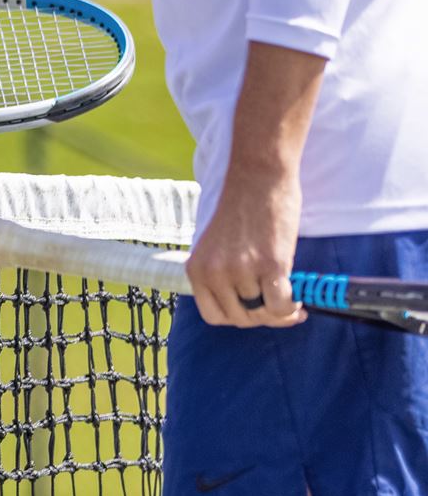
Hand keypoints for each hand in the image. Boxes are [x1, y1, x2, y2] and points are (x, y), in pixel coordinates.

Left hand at [186, 168, 303, 327]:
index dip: (238, 318)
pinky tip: (298, 299)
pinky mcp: (269, 265)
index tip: (255, 312)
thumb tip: (248, 305)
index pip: (214, 315)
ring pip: (263, 313)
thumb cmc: (242, 209)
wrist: (257, 177)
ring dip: (281, 312)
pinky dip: (291, 307)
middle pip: (241, 318)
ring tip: (292, 301)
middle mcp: (213, 273)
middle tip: (281, 308)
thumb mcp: (217, 247)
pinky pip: (281, 304)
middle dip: (263, 317)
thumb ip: (223, 274)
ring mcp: (240, 270)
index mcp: (196, 268)